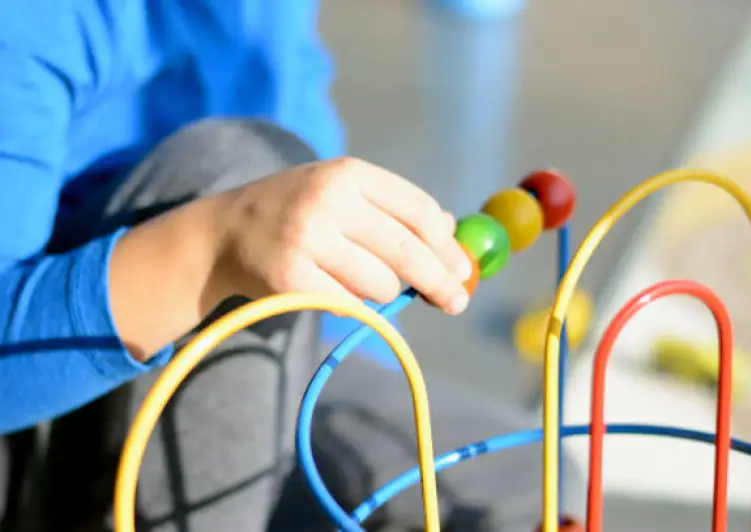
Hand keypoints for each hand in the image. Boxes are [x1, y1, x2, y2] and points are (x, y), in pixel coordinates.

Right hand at [213, 157, 473, 313]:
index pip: (419, 211)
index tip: (462, 271)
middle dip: (440, 283)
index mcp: (349, 173)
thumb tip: (450, 230)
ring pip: (381, 284)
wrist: (224, 233)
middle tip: (456, 303)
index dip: (447, 247)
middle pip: (408, 252)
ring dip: (382, 293)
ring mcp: (307, 238)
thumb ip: (394, 208)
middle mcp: (328, 199)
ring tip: (354, 278)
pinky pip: (350, 306)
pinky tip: (331, 290)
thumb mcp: (342, 193)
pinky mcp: (291, 278)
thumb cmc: (297, 213)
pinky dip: (352, 306)